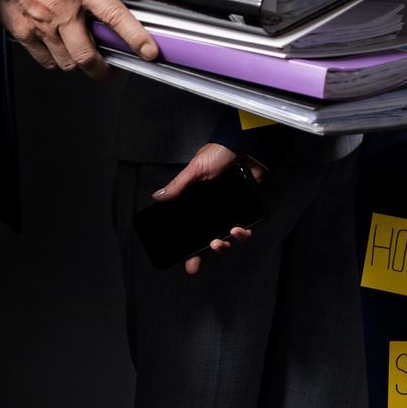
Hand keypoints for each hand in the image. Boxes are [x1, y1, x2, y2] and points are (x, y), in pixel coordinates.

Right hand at [0, 0, 157, 77]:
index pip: (114, 17)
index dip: (135, 37)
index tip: (149, 51)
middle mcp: (60, 11)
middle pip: (87, 57)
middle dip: (103, 70)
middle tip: (110, 69)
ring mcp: (39, 25)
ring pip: (65, 63)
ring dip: (78, 65)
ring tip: (85, 59)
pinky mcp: (21, 32)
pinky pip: (43, 59)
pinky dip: (55, 61)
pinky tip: (60, 51)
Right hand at [155, 143, 266, 275]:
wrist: (246, 144)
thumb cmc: (220, 152)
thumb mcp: (196, 169)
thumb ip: (179, 185)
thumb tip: (158, 197)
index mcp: (200, 203)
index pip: (193, 229)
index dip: (190, 248)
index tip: (187, 263)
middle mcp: (215, 210)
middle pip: (210, 238)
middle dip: (204, 254)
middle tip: (197, 261)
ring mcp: (231, 211)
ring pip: (228, 238)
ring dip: (224, 245)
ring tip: (219, 242)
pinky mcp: (247, 209)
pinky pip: (246, 228)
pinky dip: (243, 233)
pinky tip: (238, 230)